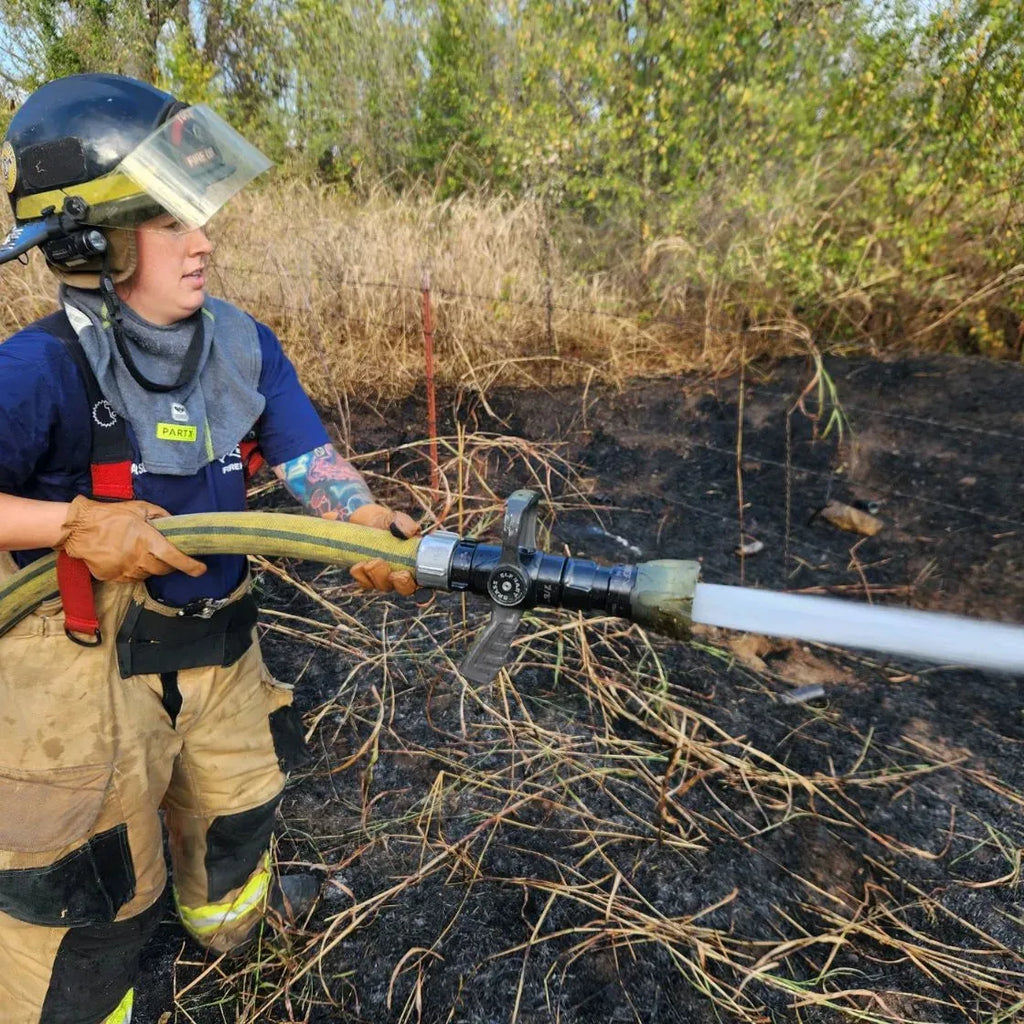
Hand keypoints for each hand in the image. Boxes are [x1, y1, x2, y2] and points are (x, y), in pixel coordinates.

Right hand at [57, 495, 206, 582]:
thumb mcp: (139, 508)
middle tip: (168, 556)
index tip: (201, 569)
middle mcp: (138, 558)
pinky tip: (129, 559)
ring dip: (151, 567)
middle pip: (163, 570)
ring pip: (147, 574)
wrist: (79, 528)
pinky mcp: (113, 576)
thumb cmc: (110, 515)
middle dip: (170, 565)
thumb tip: (174, 522)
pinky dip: (135, 571)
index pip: (174, 557)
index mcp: (147, 541)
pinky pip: (131, 578)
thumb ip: (160, 515)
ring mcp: (125, 570)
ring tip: (143, 553)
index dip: (190, 565)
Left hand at [347, 502, 419, 595]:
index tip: (415, 586)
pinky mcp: (367, 576)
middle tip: (394, 573)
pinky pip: (365, 583)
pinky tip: (359, 565)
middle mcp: (402, 573)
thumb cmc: (386, 522)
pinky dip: (362, 576)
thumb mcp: (396, 519)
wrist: (363, 520)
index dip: (425, 593)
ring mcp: (384, 577)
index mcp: (416, 562)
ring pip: (384, 586)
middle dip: (400, 584)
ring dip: (378, 577)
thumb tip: (410, 532)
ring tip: (372, 561)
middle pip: (405, 589)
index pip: (425, 582)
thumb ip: (404, 523)